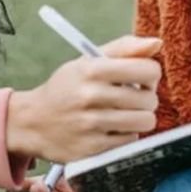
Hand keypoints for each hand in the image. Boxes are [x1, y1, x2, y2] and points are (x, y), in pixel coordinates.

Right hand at [7, 35, 161, 162]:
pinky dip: (126, 135)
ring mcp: (91, 124)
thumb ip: (124, 49)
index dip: (150, 74)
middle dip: (146, 98)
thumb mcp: (88, 61)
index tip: (141, 78)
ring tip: (124, 113)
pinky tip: (111, 128)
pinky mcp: (93, 148)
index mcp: (92, 69)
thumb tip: (157, 43)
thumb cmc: (67, 88)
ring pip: (145, 122)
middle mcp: (91, 96)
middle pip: (150, 99)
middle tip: (132, 97)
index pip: (147, 70)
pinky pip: (130, 141)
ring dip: (140, 118)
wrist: (32, 122)